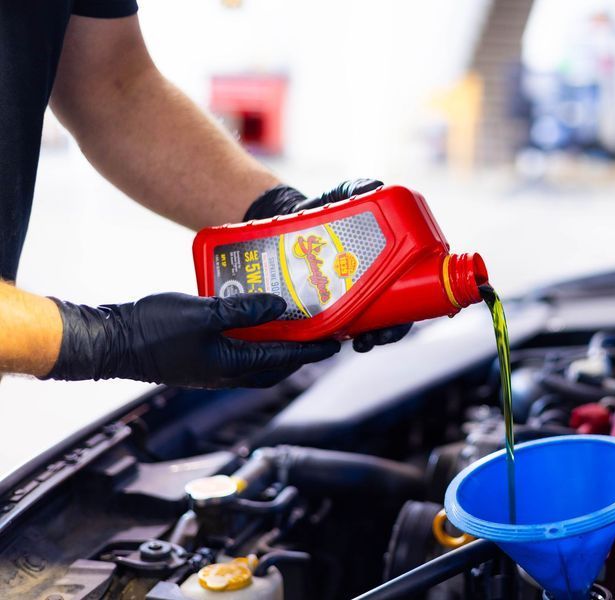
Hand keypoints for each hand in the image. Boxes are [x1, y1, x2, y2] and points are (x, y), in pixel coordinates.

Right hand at [45, 293, 339, 387]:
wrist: (111, 343)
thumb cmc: (153, 329)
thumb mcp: (204, 312)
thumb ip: (244, 311)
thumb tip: (281, 307)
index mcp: (233, 365)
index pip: (285, 357)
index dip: (312, 349)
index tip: (335, 343)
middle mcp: (227, 373)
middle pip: (276, 366)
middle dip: (300, 352)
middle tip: (318, 333)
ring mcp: (213, 369)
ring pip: (257, 361)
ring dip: (276, 345)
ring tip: (290, 322)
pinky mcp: (200, 360)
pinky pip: (238, 352)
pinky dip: (253, 339)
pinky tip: (251, 318)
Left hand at [244, 179, 412, 352]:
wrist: (286, 219)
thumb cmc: (324, 206)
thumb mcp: (343, 194)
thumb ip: (359, 187)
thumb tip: (375, 188)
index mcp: (393, 257)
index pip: (413, 288)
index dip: (411, 310)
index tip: (401, 319)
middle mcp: (379, 279)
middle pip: (396, 314)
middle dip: (390, 331)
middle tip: (377, 337)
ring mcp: (356, 293)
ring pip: (372, 324)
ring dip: (371, 339)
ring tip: (360, 344)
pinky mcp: (331, 302)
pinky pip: (343, 325)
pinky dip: (344, 336)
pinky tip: (338, 341)